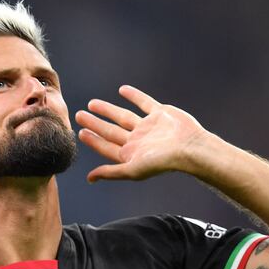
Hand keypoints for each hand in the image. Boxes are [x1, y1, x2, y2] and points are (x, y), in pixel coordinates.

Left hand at [75, 85, 208, 182]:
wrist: (190, 147)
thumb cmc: (162, 162)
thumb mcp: (132, 169)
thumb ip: (111, 172)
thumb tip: (89, 178)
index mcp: (131, 154)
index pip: (106, 146)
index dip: (93, 140)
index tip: (80, 132)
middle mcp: (138, 140)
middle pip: (111, 130)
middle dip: (95, 124)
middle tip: (79, 115)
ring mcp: (149, 126)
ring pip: (123, 116)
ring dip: (108, 110)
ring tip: (92, 103)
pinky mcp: (160, 113)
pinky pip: (144, 102)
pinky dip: (134, 96)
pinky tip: (122, 90)